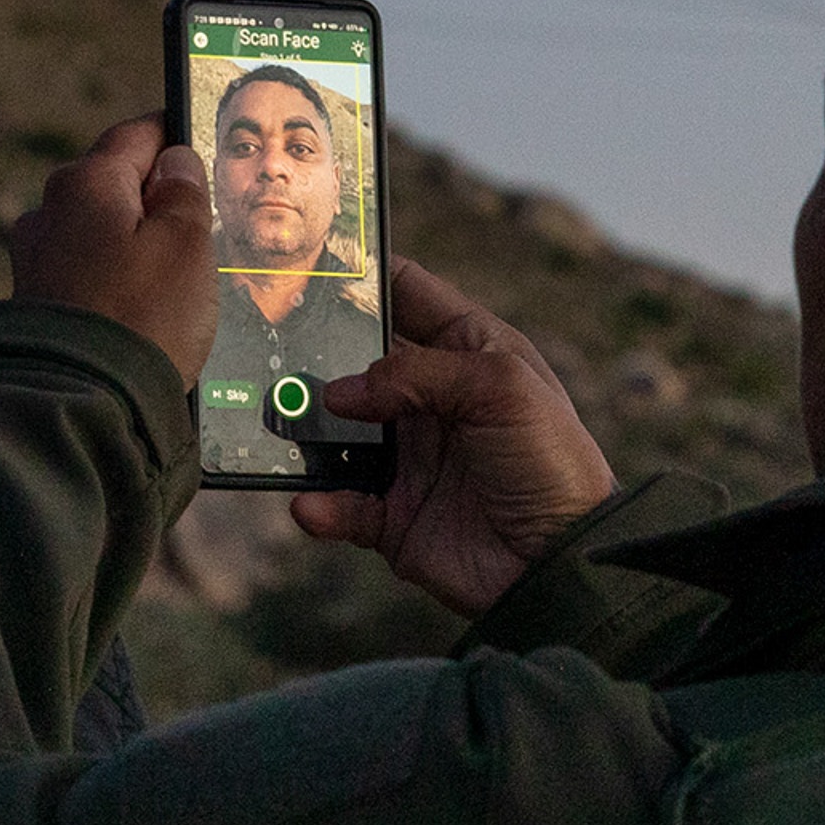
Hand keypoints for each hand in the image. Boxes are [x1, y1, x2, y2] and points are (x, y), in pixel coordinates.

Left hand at [6, 117, 215, 389]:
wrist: (79, 406)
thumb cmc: (141, 319)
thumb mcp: (186, 246)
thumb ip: (184, 194)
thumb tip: (174, 160)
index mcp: (87, 182)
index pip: (137, 134)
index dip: (175, 136)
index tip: (199, 144)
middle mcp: (50, 211)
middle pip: (115, 184)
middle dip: (155, 198)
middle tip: (200, 223)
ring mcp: (36, 258)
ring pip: (99, 231)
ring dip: (134, 245)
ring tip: (175, 280)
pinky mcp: (35, 303)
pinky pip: (85, 274)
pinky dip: (113, 282)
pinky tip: (140, 310)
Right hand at [293, 260, 617, 617]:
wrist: (558, 564)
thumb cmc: (551, 462)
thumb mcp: (500, 388)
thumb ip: (417, 373)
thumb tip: (340, 391)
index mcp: (468, 352)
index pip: (408, 295)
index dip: (366, 276)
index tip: (312, 261)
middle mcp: (431, 399)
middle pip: (356, 361)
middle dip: (314, 352)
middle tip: (266, 340)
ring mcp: (408, 457)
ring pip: (336, 431)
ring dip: (304, 428)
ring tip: (276, 421)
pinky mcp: (392, 514)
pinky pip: (340, 503)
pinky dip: (320, 503)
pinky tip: (311, 504)